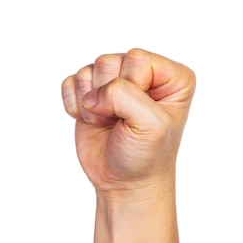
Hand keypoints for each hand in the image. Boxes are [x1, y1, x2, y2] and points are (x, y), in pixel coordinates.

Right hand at [61, 48, 195, 192]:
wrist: (124, 183)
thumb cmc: (146, 156)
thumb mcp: (150, 125)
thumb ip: (124, 96)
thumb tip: (91, 95)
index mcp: (172, 77)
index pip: (137, 59)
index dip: (131, 88)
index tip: (139, 116)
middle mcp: (146, 73)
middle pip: (109, 61)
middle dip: (108, 96)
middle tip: (120, 122)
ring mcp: (116, 81)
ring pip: (89, 70)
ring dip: (91, 103)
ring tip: (108, 122)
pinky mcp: (91, 92)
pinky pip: (70, 82)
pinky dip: (74, 105)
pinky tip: (92, 121)